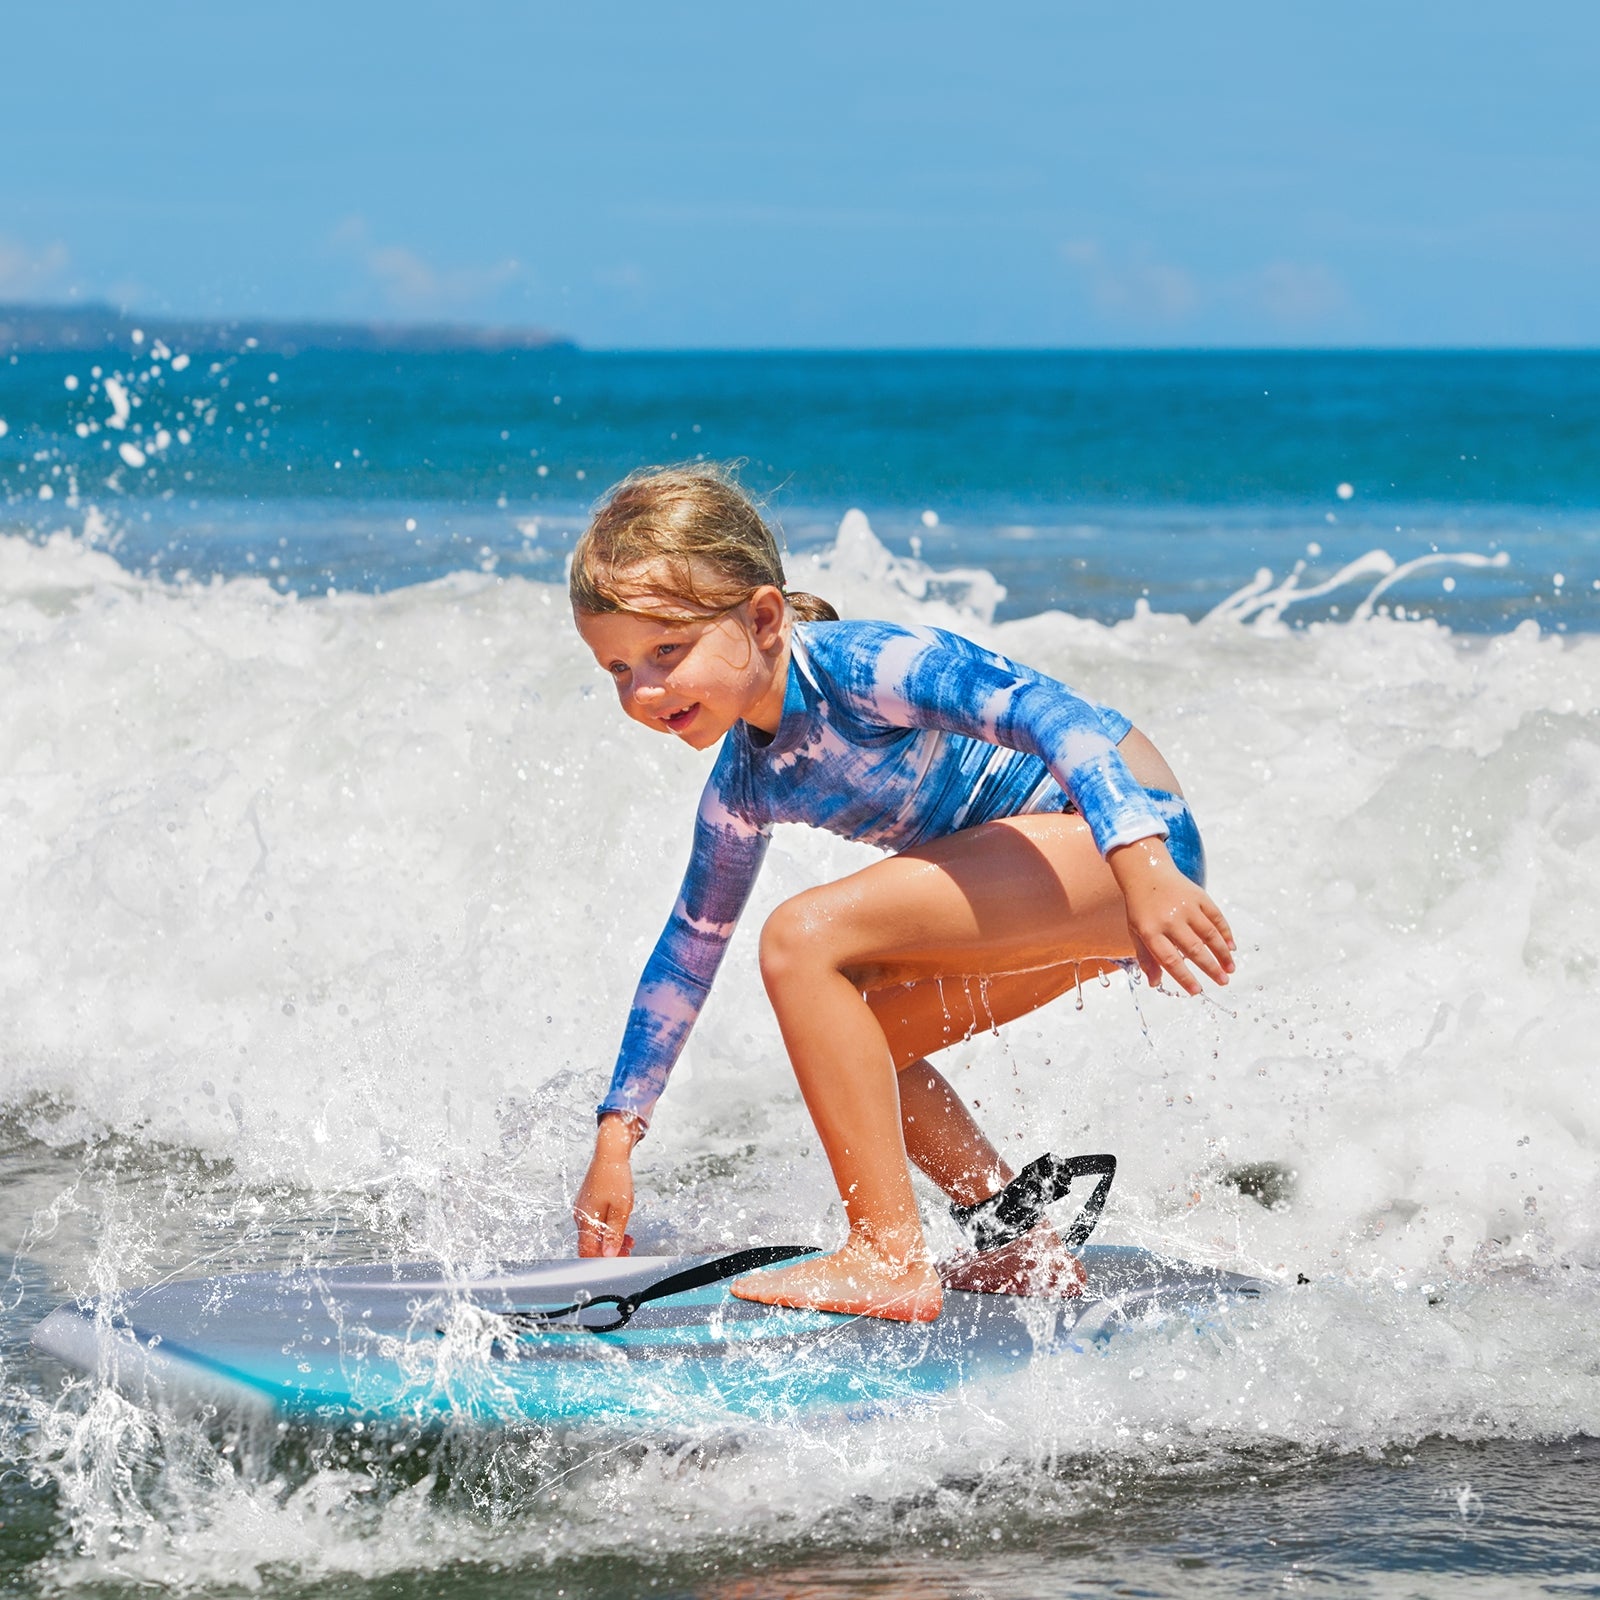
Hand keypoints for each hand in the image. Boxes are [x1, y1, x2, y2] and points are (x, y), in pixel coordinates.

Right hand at [574, 1113, 639, 1256]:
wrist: (610, 1153)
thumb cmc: (615, 1177)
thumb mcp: (621, 1209)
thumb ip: (614, 1233)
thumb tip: (609, 1255)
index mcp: (586, 1220)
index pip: (587, 1252)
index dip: (602, 1261)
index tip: (619, 1261)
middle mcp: (580, 1216)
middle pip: (591, 1245)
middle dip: (609, 1251)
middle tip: (628, 1250)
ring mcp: (583, 1209)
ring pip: (594, 1234)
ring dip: (610, 1240)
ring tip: (628, 1239)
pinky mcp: (587, 1202)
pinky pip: (595, 1222)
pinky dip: (607, 1228)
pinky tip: (620, 1226)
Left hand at [1108, 838, 1235, 995]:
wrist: (1146, 872)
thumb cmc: (1141, 908)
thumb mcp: (1136, 932)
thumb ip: (1146, 958)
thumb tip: (1155, 984)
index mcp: (1150, 930)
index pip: (1169, 959)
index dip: (1184, 977)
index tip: (1196, 991)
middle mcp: (1169, 919)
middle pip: (1193, 949)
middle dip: (1211, 968)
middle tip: (1223, 982)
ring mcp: (1185, 906)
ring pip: (1209, 934)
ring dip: (1222, 953)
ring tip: (1230, 969)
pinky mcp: (1198, 896)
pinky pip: (1216, 917)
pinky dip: (1225, 933)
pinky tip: (1231, 947)